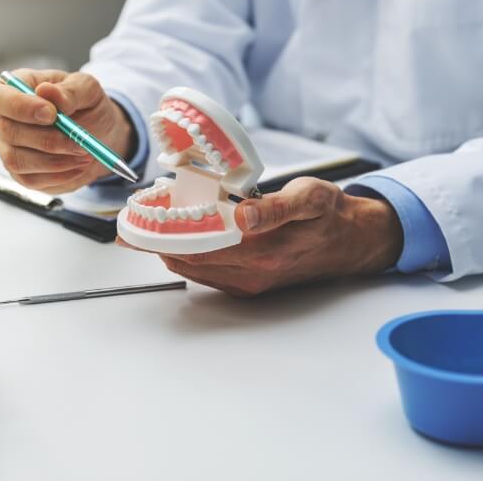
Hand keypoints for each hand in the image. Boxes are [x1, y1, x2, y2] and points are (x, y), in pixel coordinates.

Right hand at [0, 68, 135, 193]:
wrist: (100, 135)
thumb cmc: (87, 106)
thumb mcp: (87, 89)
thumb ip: (69, 90)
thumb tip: (46, 91)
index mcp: (15, 89)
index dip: (20, 107)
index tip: (51, 114)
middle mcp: (5, 118)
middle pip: (8, 131)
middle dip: (47, 139)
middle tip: (79, 141)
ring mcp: (9, 147)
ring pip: (17, 160)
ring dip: (55, 161)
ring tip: (83, 153)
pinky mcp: (20, 172)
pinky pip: (30, 179)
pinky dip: (59, 175)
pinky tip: (78, 165)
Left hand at [118, 177, 403, 295]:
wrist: (352, 242)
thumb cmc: (328, 214)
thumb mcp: (309, 198)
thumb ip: (275, 207)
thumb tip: (243, 216)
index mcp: (261, 250)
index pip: (196, 245)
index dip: (161, 234)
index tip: (135, 223)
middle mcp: (251, 272)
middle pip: (187, 259)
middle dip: (156, 243)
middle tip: (130, 226)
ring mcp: (249, 282)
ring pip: (194, 269)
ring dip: (168, 251)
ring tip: (146, 230)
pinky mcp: (249, 285)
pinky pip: (207, 274)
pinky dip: (186, 257)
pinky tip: (177, 241)